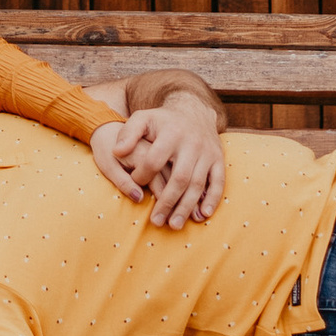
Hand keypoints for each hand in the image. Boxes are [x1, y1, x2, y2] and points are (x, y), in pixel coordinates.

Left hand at [99, 97, 225, 229]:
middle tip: (155, 222)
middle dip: (167, 202)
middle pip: (179, 177)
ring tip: (174, 225)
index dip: (143, 175)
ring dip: (186, 207)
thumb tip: (117, 152)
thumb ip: (128, 133)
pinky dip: (212, 199)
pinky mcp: (218, 159)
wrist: (194, 110)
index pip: (155, 160)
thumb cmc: (163, 120)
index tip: (135, 183)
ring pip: (198, 184)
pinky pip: (218, 182)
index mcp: (171, 133)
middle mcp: (191, 143)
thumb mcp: (143, 118)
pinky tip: (202, 214)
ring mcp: (207, 152)